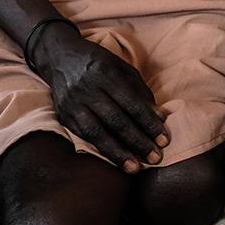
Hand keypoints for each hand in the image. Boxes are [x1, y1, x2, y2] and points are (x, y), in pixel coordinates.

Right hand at [31, 26, 168, 172]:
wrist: (60, 56)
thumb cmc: (99, 63)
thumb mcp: (122, 68)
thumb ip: (140, 91)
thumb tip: (160, 117)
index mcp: (107, 73)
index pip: (132, 103)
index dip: (149, 123)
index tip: (164, 140)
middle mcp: (88, 88)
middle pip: (117, 120)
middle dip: (138, 141)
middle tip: (155, 158)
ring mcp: (73, 103)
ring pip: (97, 132)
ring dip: (118, 152)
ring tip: (135, 168)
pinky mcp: (63, 114)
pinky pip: (83, 135)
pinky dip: (101, 149)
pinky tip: (115, 160)